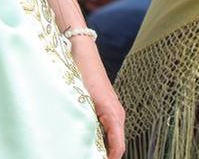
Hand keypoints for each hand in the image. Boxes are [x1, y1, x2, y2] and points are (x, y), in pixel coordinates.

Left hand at [70, 37, 125, 157]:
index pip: (118, 147)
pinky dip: (98, 137)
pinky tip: (84, 138)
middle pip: (115, 145)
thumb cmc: (81, 72)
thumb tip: (84, 145)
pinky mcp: (105, 106)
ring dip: (100, 146)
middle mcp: (117, 114)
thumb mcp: (83, 101)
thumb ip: (85, 124)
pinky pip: (106, 128)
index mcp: (114, 114)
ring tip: (84, 150)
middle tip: (86, 156)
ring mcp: (112, 110)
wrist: (80, 50)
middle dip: (104, 154)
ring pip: (110, 137)